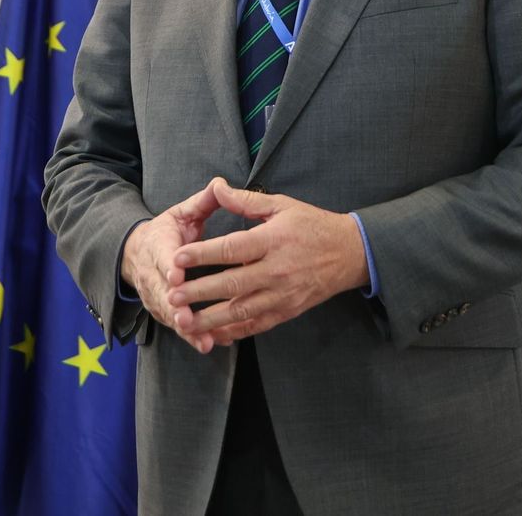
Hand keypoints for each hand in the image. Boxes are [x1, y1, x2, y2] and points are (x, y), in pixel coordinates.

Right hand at [120, 182, 222, 335]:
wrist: (137, 254)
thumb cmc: (167, 232)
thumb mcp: (181, 213)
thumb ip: (202, 202)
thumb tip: (220, 183)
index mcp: (159, 245)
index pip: (163, 257)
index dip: (169, 267)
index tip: (177, 275)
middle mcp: (154, 275)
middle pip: (163, 292)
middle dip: (174, 306)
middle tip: (186, 316)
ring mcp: (157, 296)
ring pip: (169, 314)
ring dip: (184, 328)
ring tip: (201, 337)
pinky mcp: (164, 312)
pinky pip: (177, 327)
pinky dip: (191, 337)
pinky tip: (209, 345)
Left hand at [166, 177, 368, 352]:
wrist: (350, 254)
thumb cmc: (313, 225)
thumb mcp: (282, 205)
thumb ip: (246, 201)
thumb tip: (216, 187)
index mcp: (273, 240)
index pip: (233, 249)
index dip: (203, 254)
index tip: (178, 258)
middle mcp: (277, 270)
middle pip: (232, 283)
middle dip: (199, 291)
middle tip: (172, 296)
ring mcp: (282, 294)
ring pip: (241, 311)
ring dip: (210, 318)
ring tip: (184, 321)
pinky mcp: (287, 311)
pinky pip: (256, 325)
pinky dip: (233, 332)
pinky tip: (212, 335)